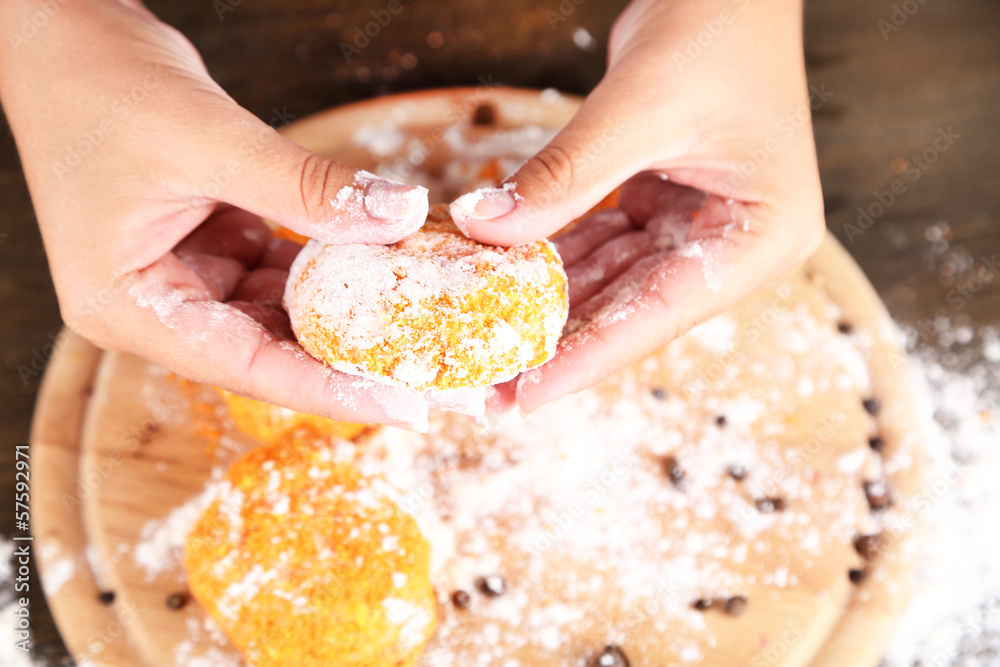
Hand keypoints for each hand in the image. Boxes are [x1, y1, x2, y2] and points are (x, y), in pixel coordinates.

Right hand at [0, 0, 430, 428]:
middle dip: (346, 360)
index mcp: (127, 306)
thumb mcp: (209, 139)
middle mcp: (156, 306)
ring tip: (415, 324)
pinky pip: (280, 274)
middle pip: (267, 352)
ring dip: (344, 313)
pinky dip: (328, 268)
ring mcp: (185, 278)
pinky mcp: (211, 248)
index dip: (328, 390)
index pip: (245, 368)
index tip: (403, 405)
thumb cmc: (101, 86)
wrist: (67, 39)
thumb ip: (305, 185)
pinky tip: (378, 266)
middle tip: (426, 371)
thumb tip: (398, 214)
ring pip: (279, 315)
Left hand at [451, 0, 824, 412]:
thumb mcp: (639, 106)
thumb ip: (565, 175)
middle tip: (488, 382)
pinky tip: (501, 274)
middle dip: (557, 343)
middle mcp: (733, 244)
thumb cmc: (718, 28)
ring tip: (482, 335)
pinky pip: (599, 243)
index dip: (587, 359)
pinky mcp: (664, 206)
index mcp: (761, 237)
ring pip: (609, 282)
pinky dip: (552, 255)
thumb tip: (483, 230)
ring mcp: (698, 227)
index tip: (523, 397)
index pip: (661, 315)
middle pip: (631, 310)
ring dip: (547, 303)